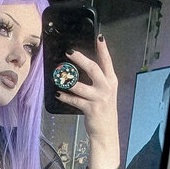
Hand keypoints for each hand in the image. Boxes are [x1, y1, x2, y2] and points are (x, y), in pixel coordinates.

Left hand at [55, 36, 119, 168]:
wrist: (106, 131)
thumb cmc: (103, 110)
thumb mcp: (105, 92)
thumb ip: (98, 80)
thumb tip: (83, 67)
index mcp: (111, 81)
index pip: (107, 61)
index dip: (103, 49)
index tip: (99, 36)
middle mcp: (107, 88)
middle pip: (93, 68)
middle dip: (80, 59)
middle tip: (69, 52)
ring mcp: (99, 98)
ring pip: (80, 86)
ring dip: (68, 80)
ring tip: (58, 74)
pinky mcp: (91, 109)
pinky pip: (75, 100)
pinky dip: (65, 97)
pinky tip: (58, 93)